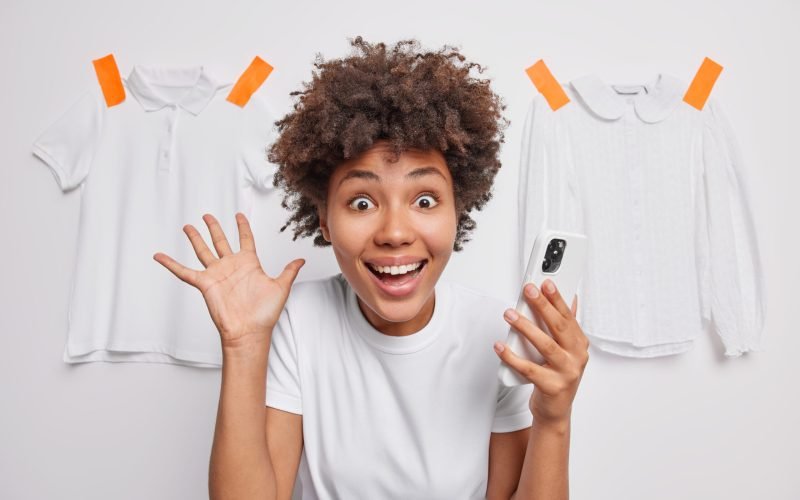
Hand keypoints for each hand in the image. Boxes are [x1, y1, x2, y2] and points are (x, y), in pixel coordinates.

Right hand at [153, 212, 304, 348]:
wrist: (249, 331)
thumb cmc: (265, 313)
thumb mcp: (281, 287)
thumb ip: (289, 271)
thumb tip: (302, 260)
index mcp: (249, 264)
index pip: (245, 239)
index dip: (243, 226)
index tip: (239, 215)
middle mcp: (231, 266)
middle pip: (221, 241)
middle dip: (214, 228)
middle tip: (207, 215)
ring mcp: (217, 274)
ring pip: (203, 251)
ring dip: (195, 238)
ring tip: (188, 226)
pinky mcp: (205, 284)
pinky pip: (184, 272)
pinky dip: (171, 264)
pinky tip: (159, 256)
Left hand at [494, 279, 589, 426]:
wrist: (555, 412)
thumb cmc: (557, 377)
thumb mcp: (566, 350)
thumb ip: (566, 326)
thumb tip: (571, 300)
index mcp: (579, 345)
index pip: (568, 317)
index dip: (557, 299)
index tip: (546, 283)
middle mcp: (576, 357)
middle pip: (558, 327)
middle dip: (543, 306)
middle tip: (528, 291)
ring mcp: (566, 373)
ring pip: (545, 346)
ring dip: (526, 327)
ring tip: (510, 314)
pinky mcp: (552, 387)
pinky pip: (529, 369)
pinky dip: (512, 357)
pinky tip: (500, 346)